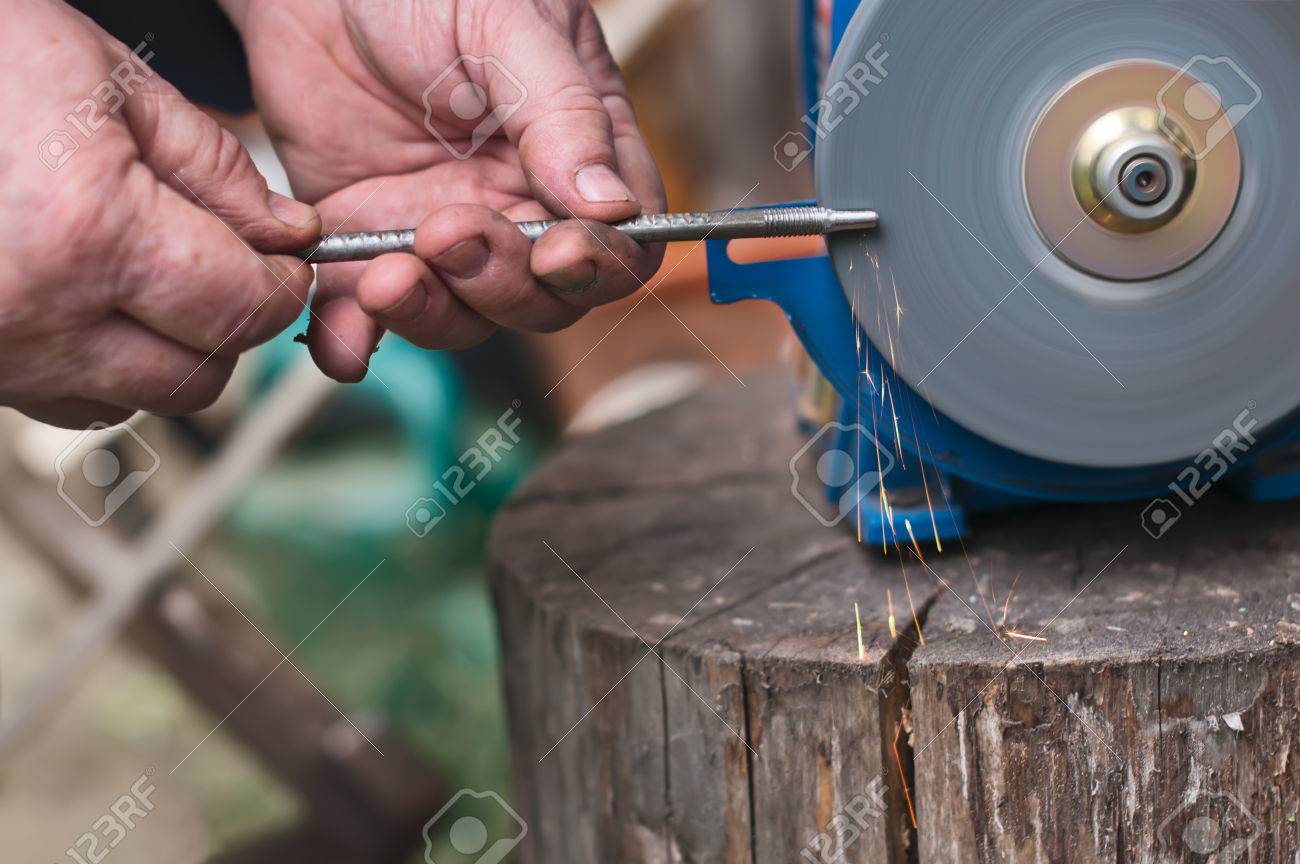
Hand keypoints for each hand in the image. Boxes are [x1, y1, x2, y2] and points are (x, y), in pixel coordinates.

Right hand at [1, 0, 319, 427]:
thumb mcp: (105, 80)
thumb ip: (214, 167)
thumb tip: (287, 232)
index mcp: (87, 231)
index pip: (239, 308)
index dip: (283, 286)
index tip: (287, 262)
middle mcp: (39, 314)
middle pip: (198, 378)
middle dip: (232, 325)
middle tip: (228, 268)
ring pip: (138, 401)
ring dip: (170, 353)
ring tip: (152, 277)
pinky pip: (69, 402)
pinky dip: (104, 367)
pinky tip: (92, 301)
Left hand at [224, 0, 666, 380]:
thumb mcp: (507, 24)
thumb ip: (562, 113)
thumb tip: (613, 207)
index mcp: (576, 158)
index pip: (621, 246)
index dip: (599, 265)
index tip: (557, 250)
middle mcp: (518, 210)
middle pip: (543, 298)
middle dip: (500, 282)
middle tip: (448, 231)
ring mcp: (443, 234)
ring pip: (464, 318)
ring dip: (430, 312)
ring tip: (385, 272)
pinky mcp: (368, 247)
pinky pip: (368, 317)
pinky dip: (354, 339)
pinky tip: (341, 340)